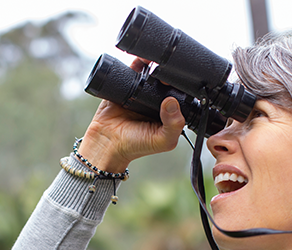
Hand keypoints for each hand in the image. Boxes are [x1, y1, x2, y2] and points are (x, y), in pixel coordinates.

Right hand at [78, 58, 185, 172]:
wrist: (107, 142)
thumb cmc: (135, 145)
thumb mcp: (163, 141)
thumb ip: (174, 125)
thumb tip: (172, 102)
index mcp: (171, 112)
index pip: (182, 94)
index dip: (183, 87)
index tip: (178, 85)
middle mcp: (159, 100)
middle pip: (169, 80)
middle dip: (169, 74)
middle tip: (164, 78)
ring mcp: (144, 90)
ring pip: (154, 71)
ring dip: (156, 65)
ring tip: (154, 68)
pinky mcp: (128, 83)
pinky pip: (136, 68)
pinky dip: (140, 61)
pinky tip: (142, 61)